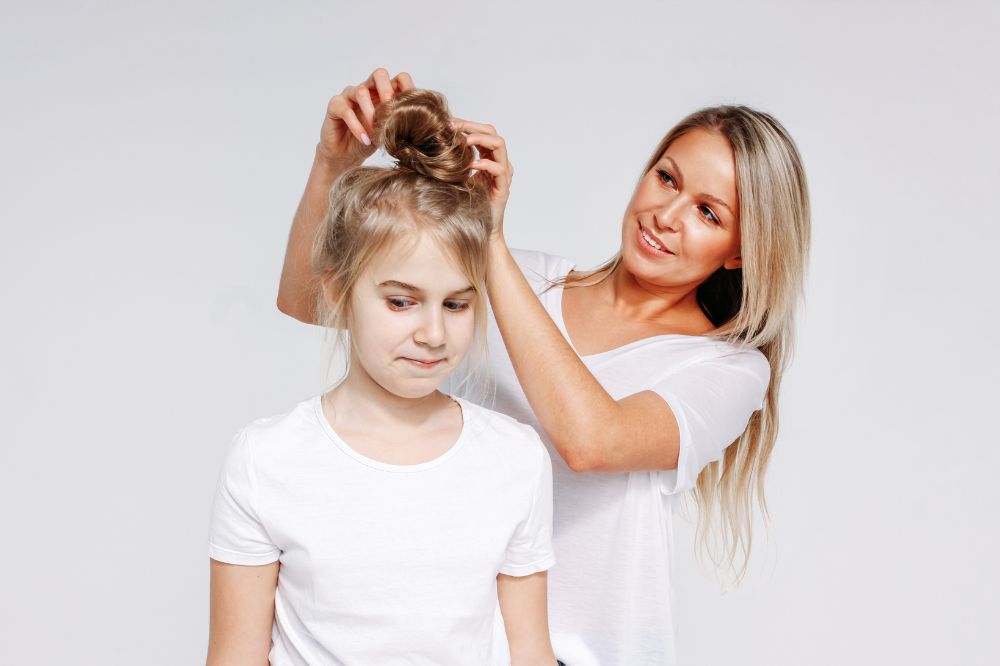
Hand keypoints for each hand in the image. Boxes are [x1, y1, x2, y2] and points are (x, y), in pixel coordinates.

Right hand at [317, 67, 415, 168]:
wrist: (346, 155)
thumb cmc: (369, 141)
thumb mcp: (388, 134)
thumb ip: (399, 124)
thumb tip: (417, 122)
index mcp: (384, 93)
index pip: (399, 79)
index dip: (407, 87)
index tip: (411, 106)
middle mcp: (367, 89)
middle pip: (379, 74)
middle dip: (387, 89)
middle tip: (391, 107)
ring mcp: (350, 95)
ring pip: (361, 91)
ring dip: (371, 112)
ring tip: (376, 132)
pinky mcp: (335, 105)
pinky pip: (345, 110)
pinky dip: (357, 126)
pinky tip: (364, 139)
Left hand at [451, 118, 512, 240]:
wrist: (481, 229)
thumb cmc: (469, 203)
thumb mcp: (458, 176)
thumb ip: (454, 161)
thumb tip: (432, 145)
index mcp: (489, 158)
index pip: (482, 131)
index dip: (467, 124)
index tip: (448, 122)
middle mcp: (499, 162)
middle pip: (492, 133)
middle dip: (471, 127)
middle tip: (453, 127)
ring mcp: (504, 175)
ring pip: (499, 145)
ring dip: (480, 139)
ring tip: (463, 141)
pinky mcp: (503, 188)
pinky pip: (499, 169)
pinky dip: (484, 164)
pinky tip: (470, 165)